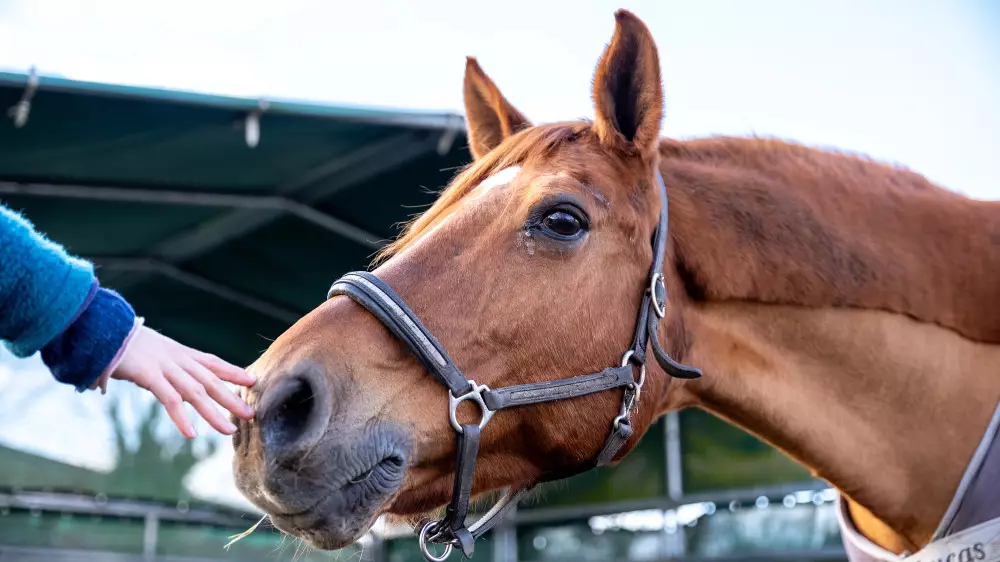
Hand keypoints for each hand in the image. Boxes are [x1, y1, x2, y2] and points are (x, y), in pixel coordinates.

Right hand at [110, 326, 255, 437]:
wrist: (100, 326)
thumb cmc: (121, 342)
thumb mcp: (150, 352)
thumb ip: (163, 368)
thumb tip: (171, 388)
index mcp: (178, 352)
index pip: (212, 362)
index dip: (232, 371)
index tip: (252, 379)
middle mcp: (176, 359)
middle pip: (210, 380)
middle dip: (231, 398)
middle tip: (251, 414)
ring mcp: (164, 366)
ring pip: (195, 392)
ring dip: (213, 413)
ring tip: (228, 431)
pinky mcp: (148, 374)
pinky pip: (169, 399)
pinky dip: (181, 417)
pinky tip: (191, 433)